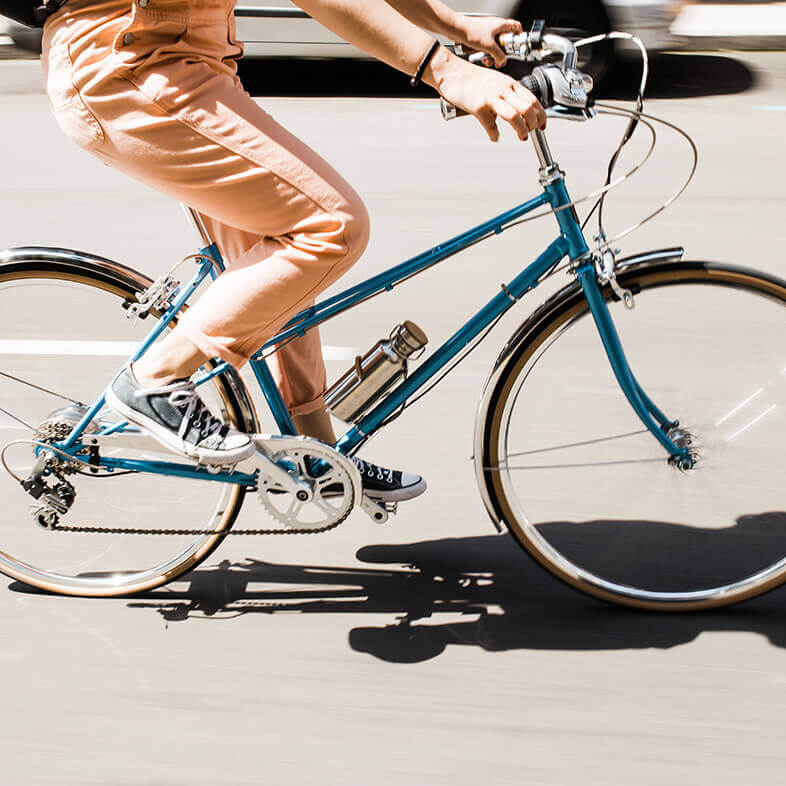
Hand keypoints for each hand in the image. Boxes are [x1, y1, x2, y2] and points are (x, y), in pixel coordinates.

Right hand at [429, 51, 546, 142]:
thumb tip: (511, 114)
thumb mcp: (495, 83)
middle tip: (532, 132)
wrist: (451, 72)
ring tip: (522, 137)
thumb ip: (506, 97)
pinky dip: (494, 134)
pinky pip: (490, 125)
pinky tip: (494, 137)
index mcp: (509, 83)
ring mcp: (491, 97)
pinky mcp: (478, 106)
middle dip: (534, 123)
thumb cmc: (470, 78)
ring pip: (515, 115)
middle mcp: (504, 89)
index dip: (541, 114)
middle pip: (528, 107)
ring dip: (522, 130)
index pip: (533, 99)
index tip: (542, 125)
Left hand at [457, 15, 521, 67]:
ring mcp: (488, 32)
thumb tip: (503, 61)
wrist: (457, 30)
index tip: (516, 47)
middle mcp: (495, 27)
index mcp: (501, 24)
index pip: (516, 28)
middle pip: (505, 41)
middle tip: (500, 58)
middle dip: (503, 52)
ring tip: (490, 60)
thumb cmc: (471, 31)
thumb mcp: (489, 46)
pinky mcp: (481, 37)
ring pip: (496, 46)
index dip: (518, 37)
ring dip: (493, 55)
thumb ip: (499, 55)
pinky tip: (483, 58)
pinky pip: (488, 47)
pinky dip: (486, 53)